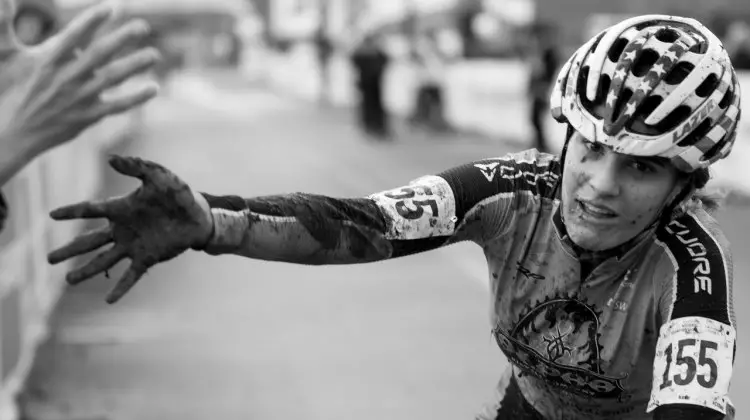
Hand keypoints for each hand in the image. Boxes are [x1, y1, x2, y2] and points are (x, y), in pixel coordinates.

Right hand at [0, 0, 159, 164]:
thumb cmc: (6, 89)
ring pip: (113, 78)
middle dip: (123, 38)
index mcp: (47, 59)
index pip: (73, 35)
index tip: (110, 7)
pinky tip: (153, 87)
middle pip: (100, 54)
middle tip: (143, 26)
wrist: (10, 134)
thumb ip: (3, 23)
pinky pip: (117, 106)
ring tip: (154, 54)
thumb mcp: (4, 55)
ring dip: (135, 65)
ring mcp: (79, 98)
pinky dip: (136, 98)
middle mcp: (66, 78)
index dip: (91, 20)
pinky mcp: (88, 116)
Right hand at [47, 155, 213, 303]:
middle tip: (48, 259)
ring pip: (103, 260)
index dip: (71, 212)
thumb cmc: (178, 193)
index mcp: (121, 208)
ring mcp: (133, 245)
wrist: (200, 215)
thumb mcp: (159, 175)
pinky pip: (131, 275)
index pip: (90, 209)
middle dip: (69, 250)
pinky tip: (108, 300)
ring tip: (67, 281)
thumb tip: (110, 159)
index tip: (51, 215)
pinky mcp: (147, 258)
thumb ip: (136, 166)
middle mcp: (122, 229)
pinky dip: (120, 287)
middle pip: (89, 241)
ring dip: (85, 271)